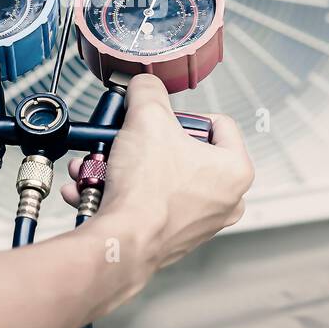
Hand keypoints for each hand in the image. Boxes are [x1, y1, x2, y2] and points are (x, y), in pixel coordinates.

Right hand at [62, 74, 252, 269]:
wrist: (122, 242)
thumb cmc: (147, 190)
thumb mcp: (147, 118)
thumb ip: (148, 91)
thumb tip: (144, 85)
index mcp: (235, 170)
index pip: (218, 123)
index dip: (184, 114)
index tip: (162, 119)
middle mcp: (224, 200)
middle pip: (182, 151)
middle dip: (144, 143)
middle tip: (127, 139)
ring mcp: (198, 222)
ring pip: (157, 178)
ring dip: (123, 167)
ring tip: (99, 164)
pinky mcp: (171, 237)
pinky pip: (144, 203)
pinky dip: (118, 193)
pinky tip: (93, 187)